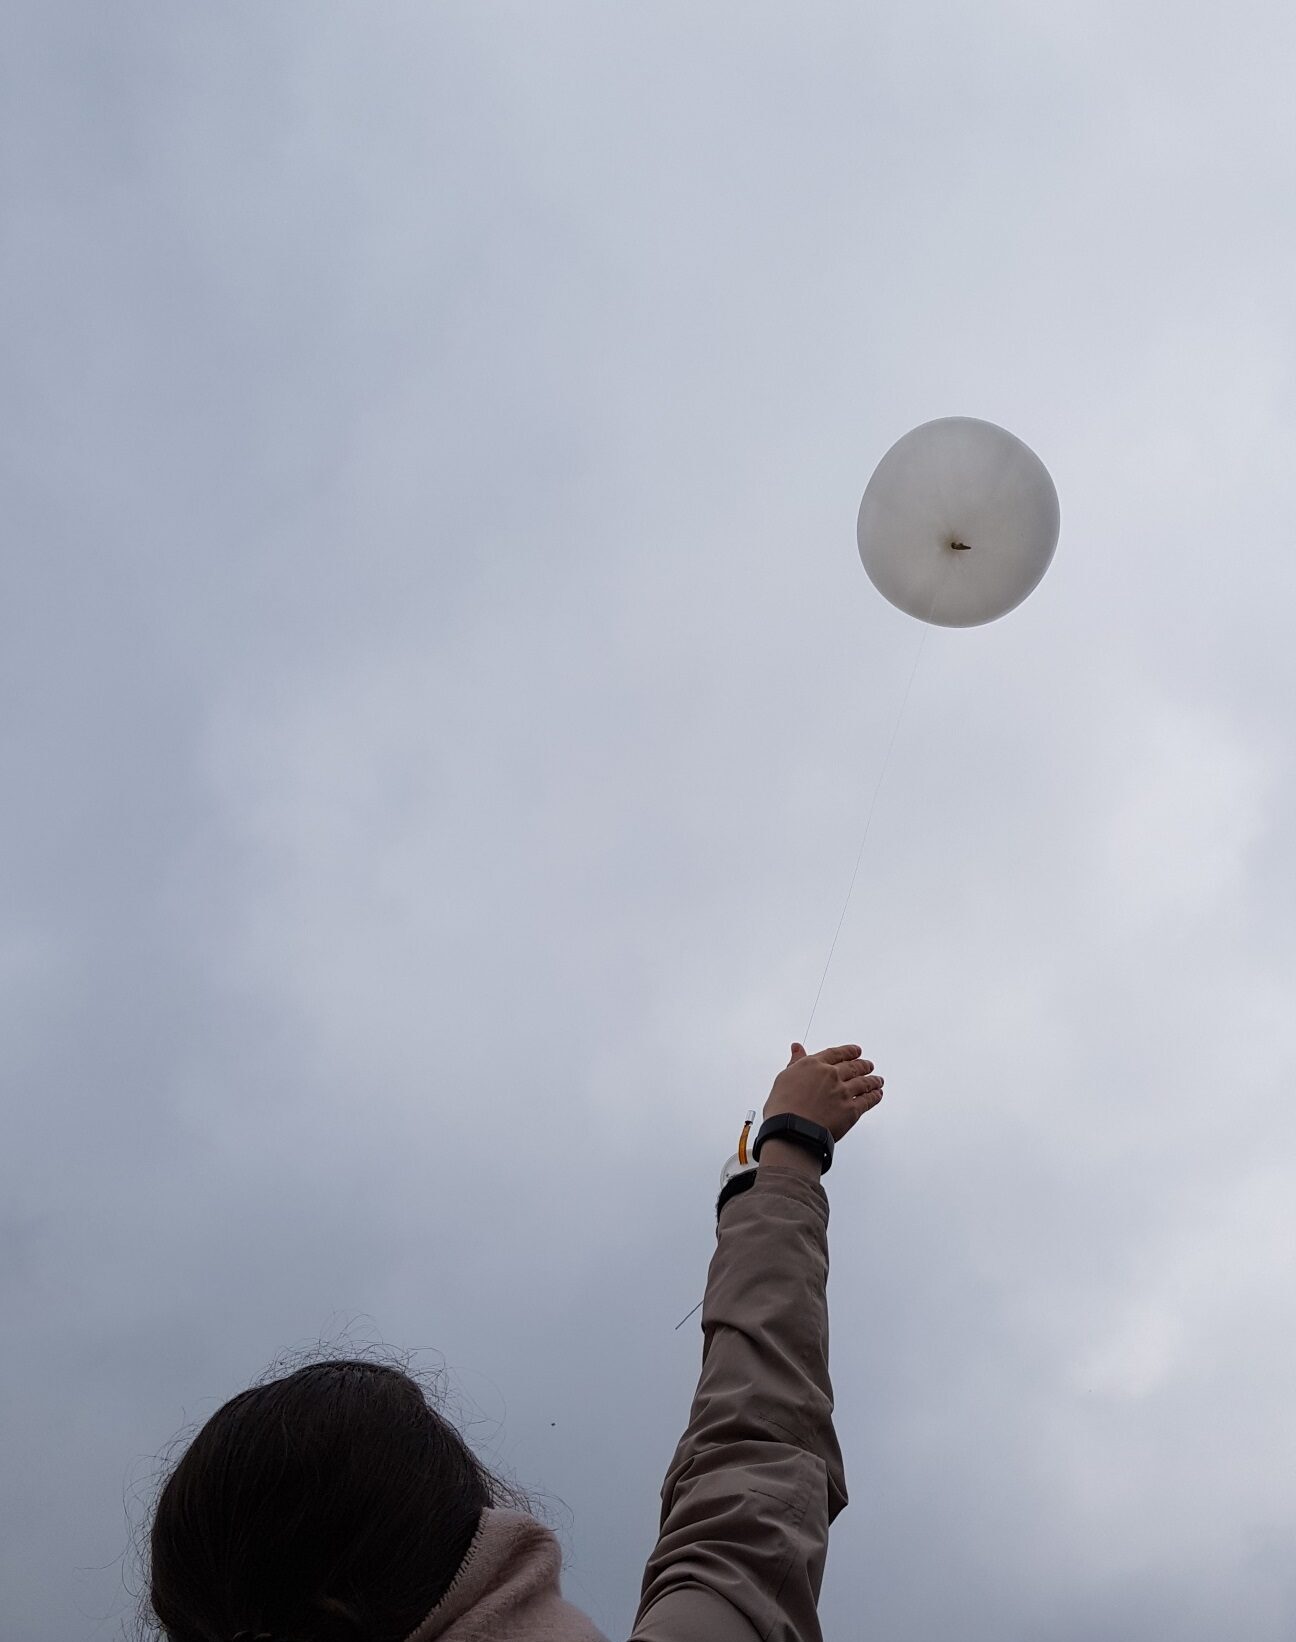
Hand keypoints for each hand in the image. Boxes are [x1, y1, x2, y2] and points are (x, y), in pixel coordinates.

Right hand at [762, 1042, 883, 1143]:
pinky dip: (875, 1096)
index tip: (856, 1051)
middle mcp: (831, 1075)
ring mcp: (843, 1092)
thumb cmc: (783, 1107)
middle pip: (853, 1066)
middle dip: (863, 1065)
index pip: (836, 1054)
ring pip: (864, 1082)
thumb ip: (796, 1062)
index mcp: (814, 1065)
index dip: (848, 1051)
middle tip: (869, 1065)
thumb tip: (797, 1047)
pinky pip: (868, 1100)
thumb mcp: (785, 1078)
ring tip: (878, 1080)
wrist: (793, 1130)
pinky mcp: (852, 1109)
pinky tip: (878, 1094)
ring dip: (873, 1080)